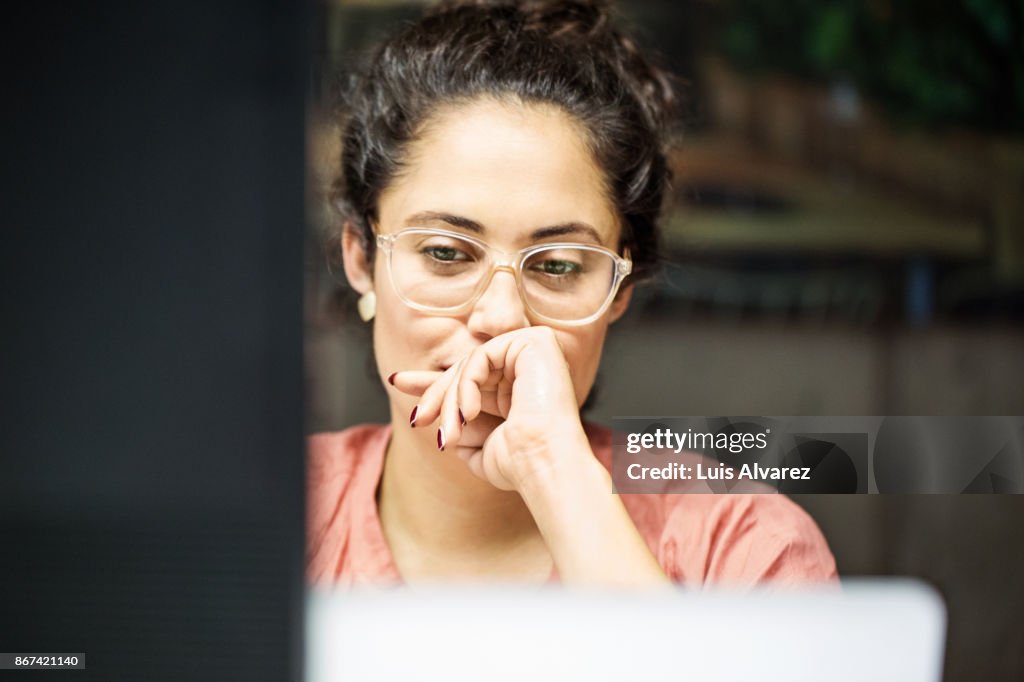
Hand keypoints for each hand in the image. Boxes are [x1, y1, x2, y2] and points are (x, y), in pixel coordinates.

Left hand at [391, 326, 589, 491]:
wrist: (542, 465)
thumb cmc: (518, 464)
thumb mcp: (476, 444)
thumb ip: (458, 423)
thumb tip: (429, 412)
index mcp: (518, 389)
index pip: (469, 378)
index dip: (432, 382)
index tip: (397, 380)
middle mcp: (528, 367)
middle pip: (466, 369)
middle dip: (434, 394)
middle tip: (417, 418)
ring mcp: (533, 352)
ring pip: (469, 363)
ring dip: (450, 399)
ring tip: (449, 433)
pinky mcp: (536, 341)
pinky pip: (481, 355)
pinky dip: (467, 384)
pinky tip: (468, 413)